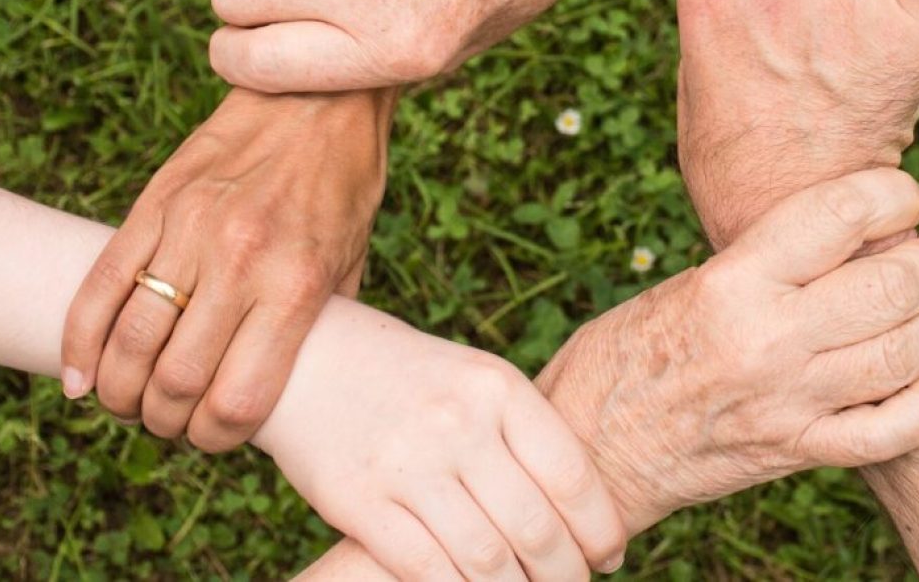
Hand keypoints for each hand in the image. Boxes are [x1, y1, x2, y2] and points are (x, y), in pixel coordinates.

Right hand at [61, 88, 392, 449]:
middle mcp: (240, 261)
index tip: (214, 436)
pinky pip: (100, 284)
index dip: (217, 438)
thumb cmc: (344, 185)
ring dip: (120, 391)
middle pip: (175, 381)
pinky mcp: (155, 203)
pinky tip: (82, 375)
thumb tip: (292, 384)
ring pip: (130, 340)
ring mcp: (190, 230)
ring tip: (129, 401)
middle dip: (165, 422)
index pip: (238, 399)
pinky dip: (80, 341)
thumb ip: (321, 326)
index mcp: (296, 285)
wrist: (317, 97)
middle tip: (169, 422)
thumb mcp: (353, 261)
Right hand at [252, 298, 626, 580]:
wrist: (308, 358)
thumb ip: (522, 433)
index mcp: (496, 387)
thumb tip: (582, 510)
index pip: (571, 474)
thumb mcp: (474, 379)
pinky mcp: (359, 502)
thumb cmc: (410, 378)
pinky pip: (426, 570)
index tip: (609, 555)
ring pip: (486, 560)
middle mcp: (457, 423)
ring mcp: (406, 464)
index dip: (600, 528)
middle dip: (564, 575)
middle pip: (535, 527)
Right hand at [536, 169, 918, 533]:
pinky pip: (893, 430)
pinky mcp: (797, 451)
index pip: (841, 214)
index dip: (895, 193)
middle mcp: (766, 339)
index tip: (905, 196)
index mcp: (731, 282)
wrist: (591, 447)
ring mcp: (788, 402)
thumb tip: (847, 238)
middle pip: (894, 284)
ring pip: (910, 354)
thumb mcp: (686, 285)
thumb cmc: (625, 352)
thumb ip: (764, 264)